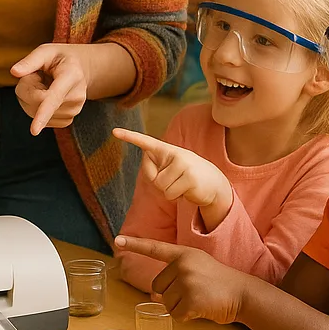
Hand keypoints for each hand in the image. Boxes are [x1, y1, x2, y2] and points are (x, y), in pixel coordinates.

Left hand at [11, 44, 88, 134]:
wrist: (80, 70)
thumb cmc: (60, 58)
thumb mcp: (46, 51)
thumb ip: (30, 61)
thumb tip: (14, 72)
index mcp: (71, 76)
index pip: (54, 97)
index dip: (42, 114)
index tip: (34, 130)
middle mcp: (76, 96)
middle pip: (36, 103)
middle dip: (27, 88)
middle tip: (36, 75)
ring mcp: (73, 111)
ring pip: (35, 112)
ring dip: (31, 98)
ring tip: (45, 84)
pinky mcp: (67, 120)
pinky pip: (40, 119)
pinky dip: (36, 108)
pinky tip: (46, 96)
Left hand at [113, 129, 232, 213]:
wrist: (215, 183)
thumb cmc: (186, 176)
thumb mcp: (170, 170)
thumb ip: (155, 169)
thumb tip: (150, 170)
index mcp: (167, 149)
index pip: (146, 141)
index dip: (129, 137)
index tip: (114, 132)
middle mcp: (175, 153)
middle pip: (153, 178)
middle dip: (161, 185)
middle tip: (176, 181)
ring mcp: (184, 165)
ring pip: (161, 188)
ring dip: (170, 193)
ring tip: (183, 185)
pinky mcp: (190, 179)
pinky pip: (170, 195)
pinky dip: (177, 197)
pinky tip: (188, 191)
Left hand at [113, 236, 251, 323]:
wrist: (243, 294)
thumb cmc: (219, 283)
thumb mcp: (197, 268)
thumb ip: (175, 275)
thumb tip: (153, 296)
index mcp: (183, 254)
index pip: (155, 248)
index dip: (135, 245)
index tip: (117, 240)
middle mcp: (182, 265)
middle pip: (157, 287)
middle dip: (170, 295)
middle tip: (193, 293)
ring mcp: (186, 282)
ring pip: (166, 303)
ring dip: (180, 307)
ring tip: (200, 299)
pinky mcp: (190, 300)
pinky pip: (176, 315)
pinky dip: (187, 317)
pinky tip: (201, 309)